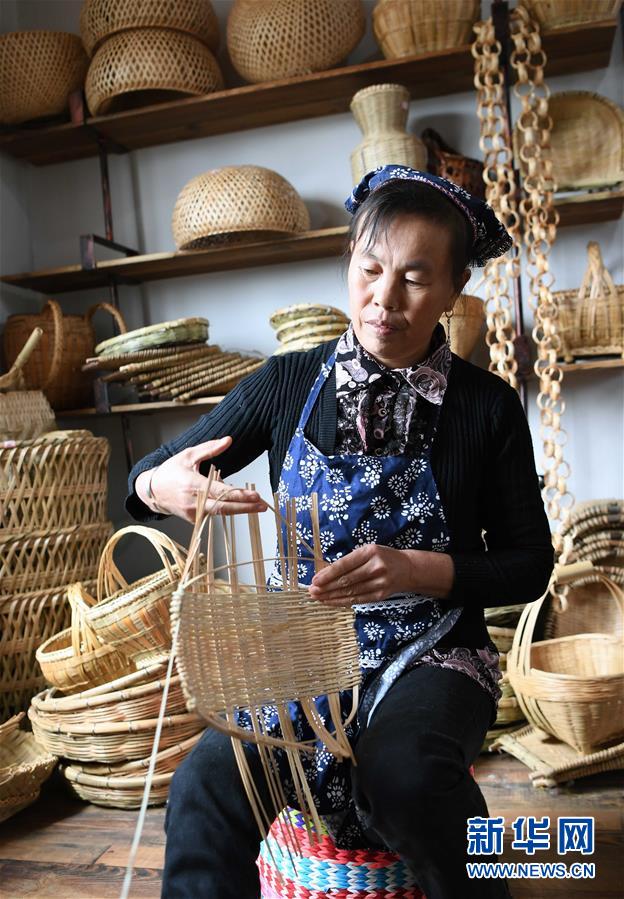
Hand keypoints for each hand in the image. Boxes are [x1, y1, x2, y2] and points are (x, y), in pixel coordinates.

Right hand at [135, 436, 267, 522]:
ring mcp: (193, 513)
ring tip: (257, 506)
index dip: (239, 495)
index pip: (220, 492)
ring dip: (240, 510)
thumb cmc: (170, 471)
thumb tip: (229, 440)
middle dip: (246, 508)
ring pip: (221, 513)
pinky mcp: (194, 520)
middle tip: (263, 505)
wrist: (152, 491)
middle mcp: (193, 502)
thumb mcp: (188, 455)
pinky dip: (227, 509)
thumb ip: (210, 448)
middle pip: (224, 508)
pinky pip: (214, 514)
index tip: (255, 496)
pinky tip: (239, 504)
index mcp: (192, 484)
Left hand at [308, 544, 454, 606]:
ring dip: (331, 596)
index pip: (344, 565)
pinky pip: (357, 600)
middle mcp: (375, 567)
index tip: (314, 580)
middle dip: (326, 587)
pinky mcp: (380, 595)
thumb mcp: (368, 551)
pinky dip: (342, 602)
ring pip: (350, 592)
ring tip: (318, 598)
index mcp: (370, 552)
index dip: (328, 574)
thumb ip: (350, 560)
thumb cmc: (382, 557)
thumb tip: (324, 572)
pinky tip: (330, 602)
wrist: (408, 569)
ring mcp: (379, 583)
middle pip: (346, 580)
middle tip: (312, 591)